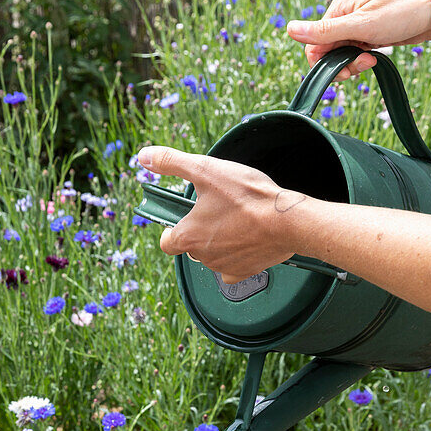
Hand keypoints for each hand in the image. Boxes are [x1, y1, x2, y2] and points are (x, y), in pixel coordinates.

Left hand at [136, 146, 301, 283]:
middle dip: (201, 231)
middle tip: (220, 211)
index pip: (167, 242)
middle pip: (192, 247)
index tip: (186, 219)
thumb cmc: (247, 196)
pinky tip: (246, 239)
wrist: (286, 220)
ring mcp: (221, 267)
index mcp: (188, 236)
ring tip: (238, 220)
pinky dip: (236, 256)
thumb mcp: (205, 169)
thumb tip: (144, 156)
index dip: (173, 230)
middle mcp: (201, 256)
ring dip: (219, 241)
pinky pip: (231, 268)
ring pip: (212, 256)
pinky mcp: (242, 273)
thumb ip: (172, 163)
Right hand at [287, 0, 430, 78]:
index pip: (315, 42)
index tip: (344, 66)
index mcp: (340, 8)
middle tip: (361, 63)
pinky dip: (362, 61)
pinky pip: (356, 54)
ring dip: (352, 65)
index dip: (324, 61)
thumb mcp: (361, 23)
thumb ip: (325, 32)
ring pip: (342, 55)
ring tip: (370, 59)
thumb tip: (290, 30)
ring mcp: (359, 26)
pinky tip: (374, 56)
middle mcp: (347, 16)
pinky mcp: (371, 35)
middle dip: (340, 64)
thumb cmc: (405, 8)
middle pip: (327, 51)